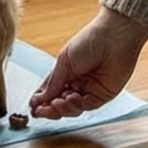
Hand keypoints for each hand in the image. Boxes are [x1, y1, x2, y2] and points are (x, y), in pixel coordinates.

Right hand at [29, 6, 147, 119]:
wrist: (114, 36)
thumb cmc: (89, 41)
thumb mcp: (65, 61)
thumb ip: (54, 83)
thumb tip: (39, 99)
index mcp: (65, 73)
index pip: (50, 92)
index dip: (41, 101)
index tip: (32, 108)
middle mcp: (76, 83)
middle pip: (60, 104)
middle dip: (50, 109)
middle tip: (41, 111)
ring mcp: (90, 90)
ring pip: (73, 108)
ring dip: (63, 108)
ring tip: (58, 102)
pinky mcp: (103, 94)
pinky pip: (88, 106)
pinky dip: (78, 105)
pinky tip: (73, 98)